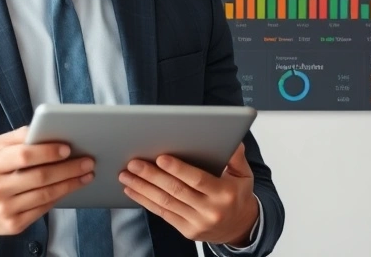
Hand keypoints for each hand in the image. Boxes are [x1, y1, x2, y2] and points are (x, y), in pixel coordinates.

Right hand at [0, 125, 94, 240]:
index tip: (67, 148)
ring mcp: (4, 210)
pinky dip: (59, 197)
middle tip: (88, 161)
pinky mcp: (13, 225)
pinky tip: (71, 187)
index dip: (48, 152)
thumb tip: (42, 128)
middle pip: (40, 177)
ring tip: (86, 174)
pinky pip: (43, 209)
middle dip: (68, 168)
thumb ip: (16, 137)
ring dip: (70, 184)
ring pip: (45, 195)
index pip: (23, 156)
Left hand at [118, 142, 257, 246]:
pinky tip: (133, 191)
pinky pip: (163, 214)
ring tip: (126, 175)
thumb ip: (236, 156)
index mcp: (225, 193)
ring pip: (165, 203)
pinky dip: (145, 201)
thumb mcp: (244, 174)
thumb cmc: (237, 194)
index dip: (178, 169)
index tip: (161, 158)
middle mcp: (211, 210)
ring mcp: (198, 223)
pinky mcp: (187, 231)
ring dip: (143, 188)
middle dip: (152, 176)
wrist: (240, 227)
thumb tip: (230, 139)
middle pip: (176, 191)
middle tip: (134, 163)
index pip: (198, 180)